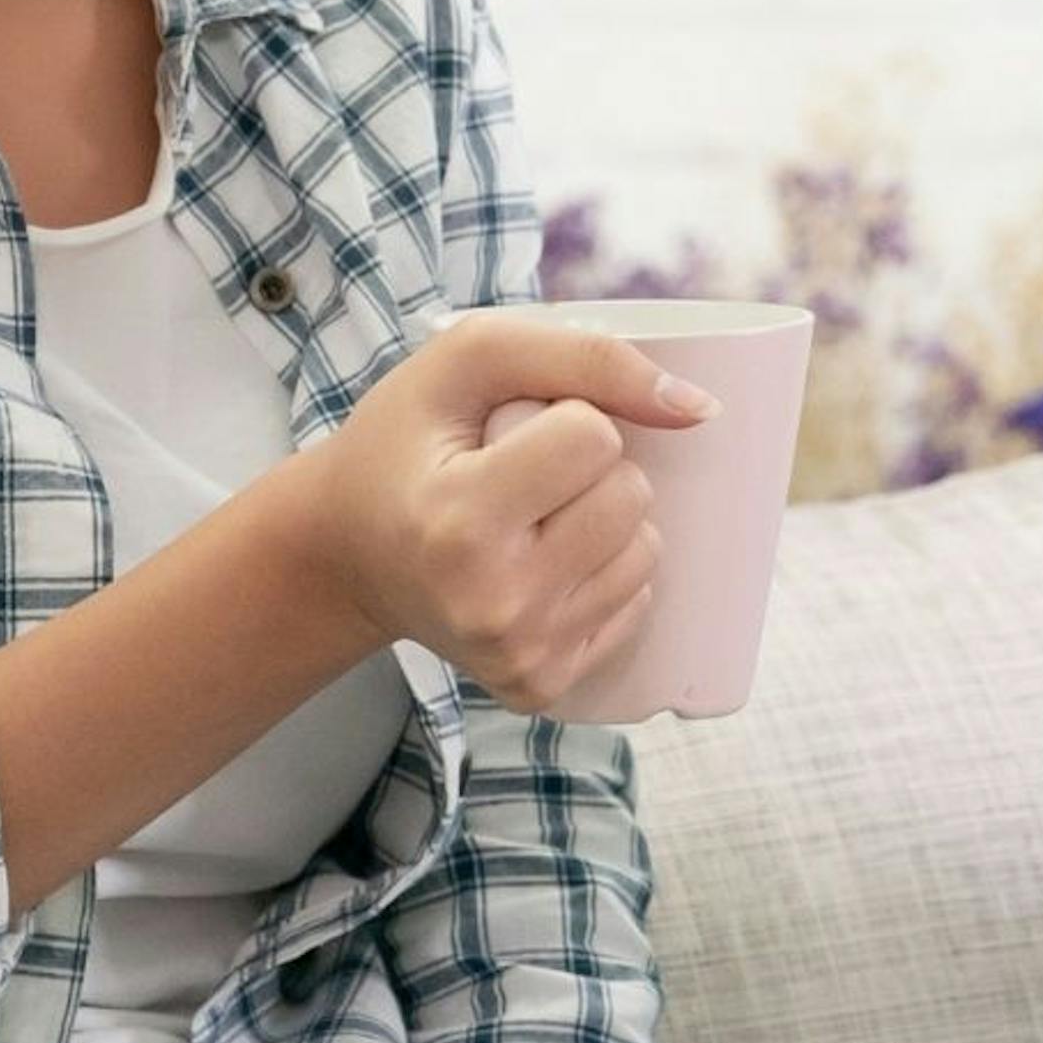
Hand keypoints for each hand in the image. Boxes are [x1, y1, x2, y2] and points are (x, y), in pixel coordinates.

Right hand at [278, 316, 711, 711]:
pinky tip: (538, 565)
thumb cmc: (405, 446)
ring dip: (605, 517)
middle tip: (518, 478)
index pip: (594, 437)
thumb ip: (584, 355)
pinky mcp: (540, 687)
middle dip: (592, 468)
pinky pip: (636, 601)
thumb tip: (699, 407)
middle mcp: (492, 604)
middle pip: (630, 495)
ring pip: (645, 549)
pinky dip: (602, 570)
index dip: (564, 417)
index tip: (505, 435)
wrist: (344, 556)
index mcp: (459, 524)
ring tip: (530, 519)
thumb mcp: (466, 362)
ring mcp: (521, 655)